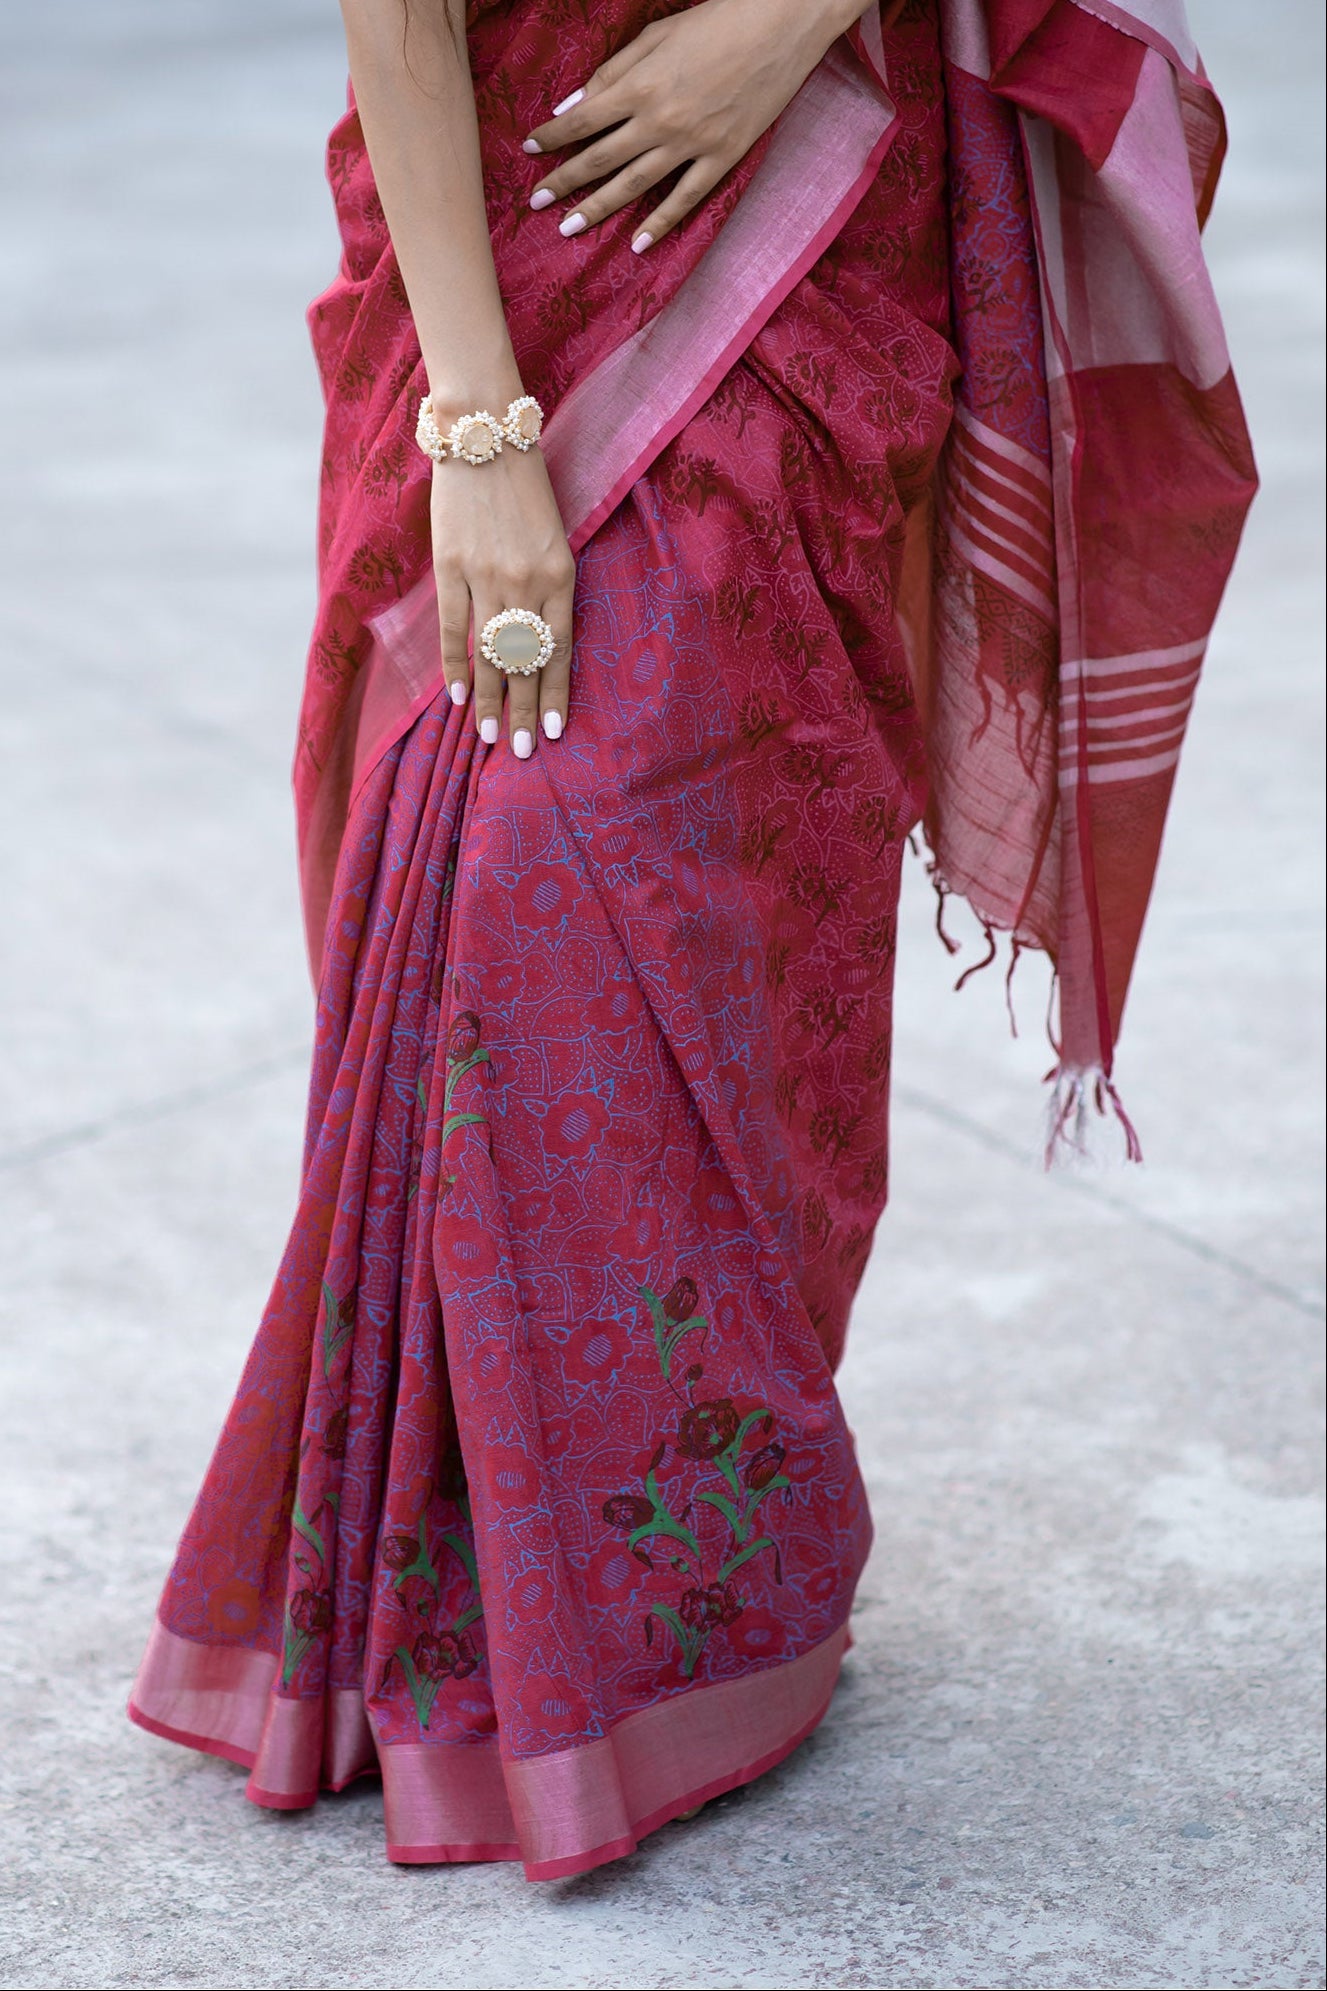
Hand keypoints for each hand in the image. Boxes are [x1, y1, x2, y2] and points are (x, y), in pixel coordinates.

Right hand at [432, 437, 575, 755]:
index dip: (554, 694)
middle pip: (526, 661)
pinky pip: (453, 628)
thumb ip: (549, 586)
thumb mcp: (555, 536)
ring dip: (490, 700)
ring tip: (488, 737)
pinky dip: (456, 665)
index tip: (552, 732)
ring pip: (490, 653)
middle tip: (518, 752)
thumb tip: (538, 641)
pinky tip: (459, 696)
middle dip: (523, 711)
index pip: (559, 651)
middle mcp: (526, 582)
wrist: (485, 435)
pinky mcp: (451, 566)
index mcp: (561, 576)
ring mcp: (486, 576)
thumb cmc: (525, 486)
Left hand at [524, 0, 865, 250]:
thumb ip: (613, 72)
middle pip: (599, 158)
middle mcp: (659, 120)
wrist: (780, 25)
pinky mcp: (722, 158)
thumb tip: (573, 105)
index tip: (529, 150)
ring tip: (568, 228)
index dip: (552, 137)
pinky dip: (659, 224)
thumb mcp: (656, 35)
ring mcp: (691, 144)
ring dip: (597, 209)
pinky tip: (637, 245)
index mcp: (639, 85)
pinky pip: (684, 199)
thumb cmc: (716, 21)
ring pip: (633, 185)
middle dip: (563, 182)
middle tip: (535, 203)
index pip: (582, 119)